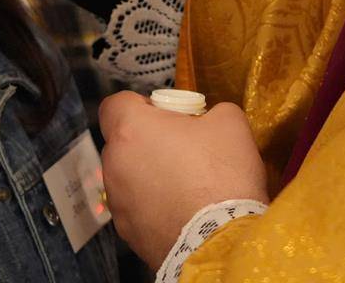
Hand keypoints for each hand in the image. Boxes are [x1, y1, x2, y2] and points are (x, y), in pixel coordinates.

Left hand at [98, 92, 267, 268]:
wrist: (219, 241)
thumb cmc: (221, 174)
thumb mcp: (230, 123)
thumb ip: (211, 111)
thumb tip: (206, 119)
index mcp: (131, 129)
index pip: (114, 104)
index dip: (139, 105)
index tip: (165, 116)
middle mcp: (114, 164)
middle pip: (122, 142)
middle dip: (147, 142)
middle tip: (182, 150)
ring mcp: (117, 202)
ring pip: (128, 177)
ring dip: (149, 175)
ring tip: (185, 186)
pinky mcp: (126, 232)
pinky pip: (137, 208)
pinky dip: (153, 206)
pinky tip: (182, 211)